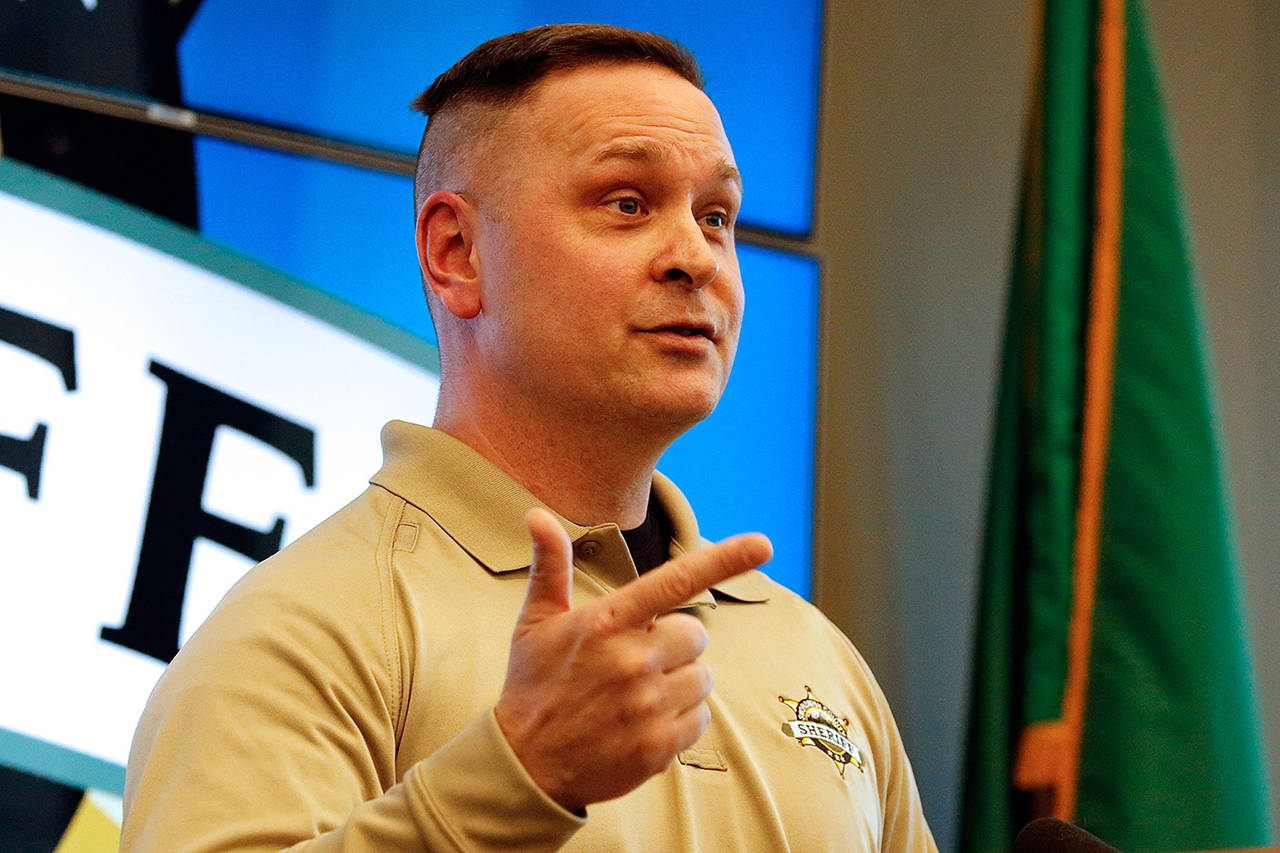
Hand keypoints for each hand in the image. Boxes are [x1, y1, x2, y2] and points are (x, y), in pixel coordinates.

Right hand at [494, 508, 771, 811]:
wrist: (524, 767)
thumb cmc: (532, 685)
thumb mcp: (534, 622)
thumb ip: (550, 566)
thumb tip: (538, 514)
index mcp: (606, 622)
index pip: (676, 582)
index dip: (724, 561)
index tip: (762, 544)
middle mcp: (632, 661)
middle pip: (696, 634)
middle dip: (674, 644)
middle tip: (636, 660)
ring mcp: (648, 706)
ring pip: (703, 677)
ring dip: (679, 682)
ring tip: (636, 695)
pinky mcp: (659, 746)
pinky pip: (700, 718)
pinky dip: (680, 719)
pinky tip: (643, 723)